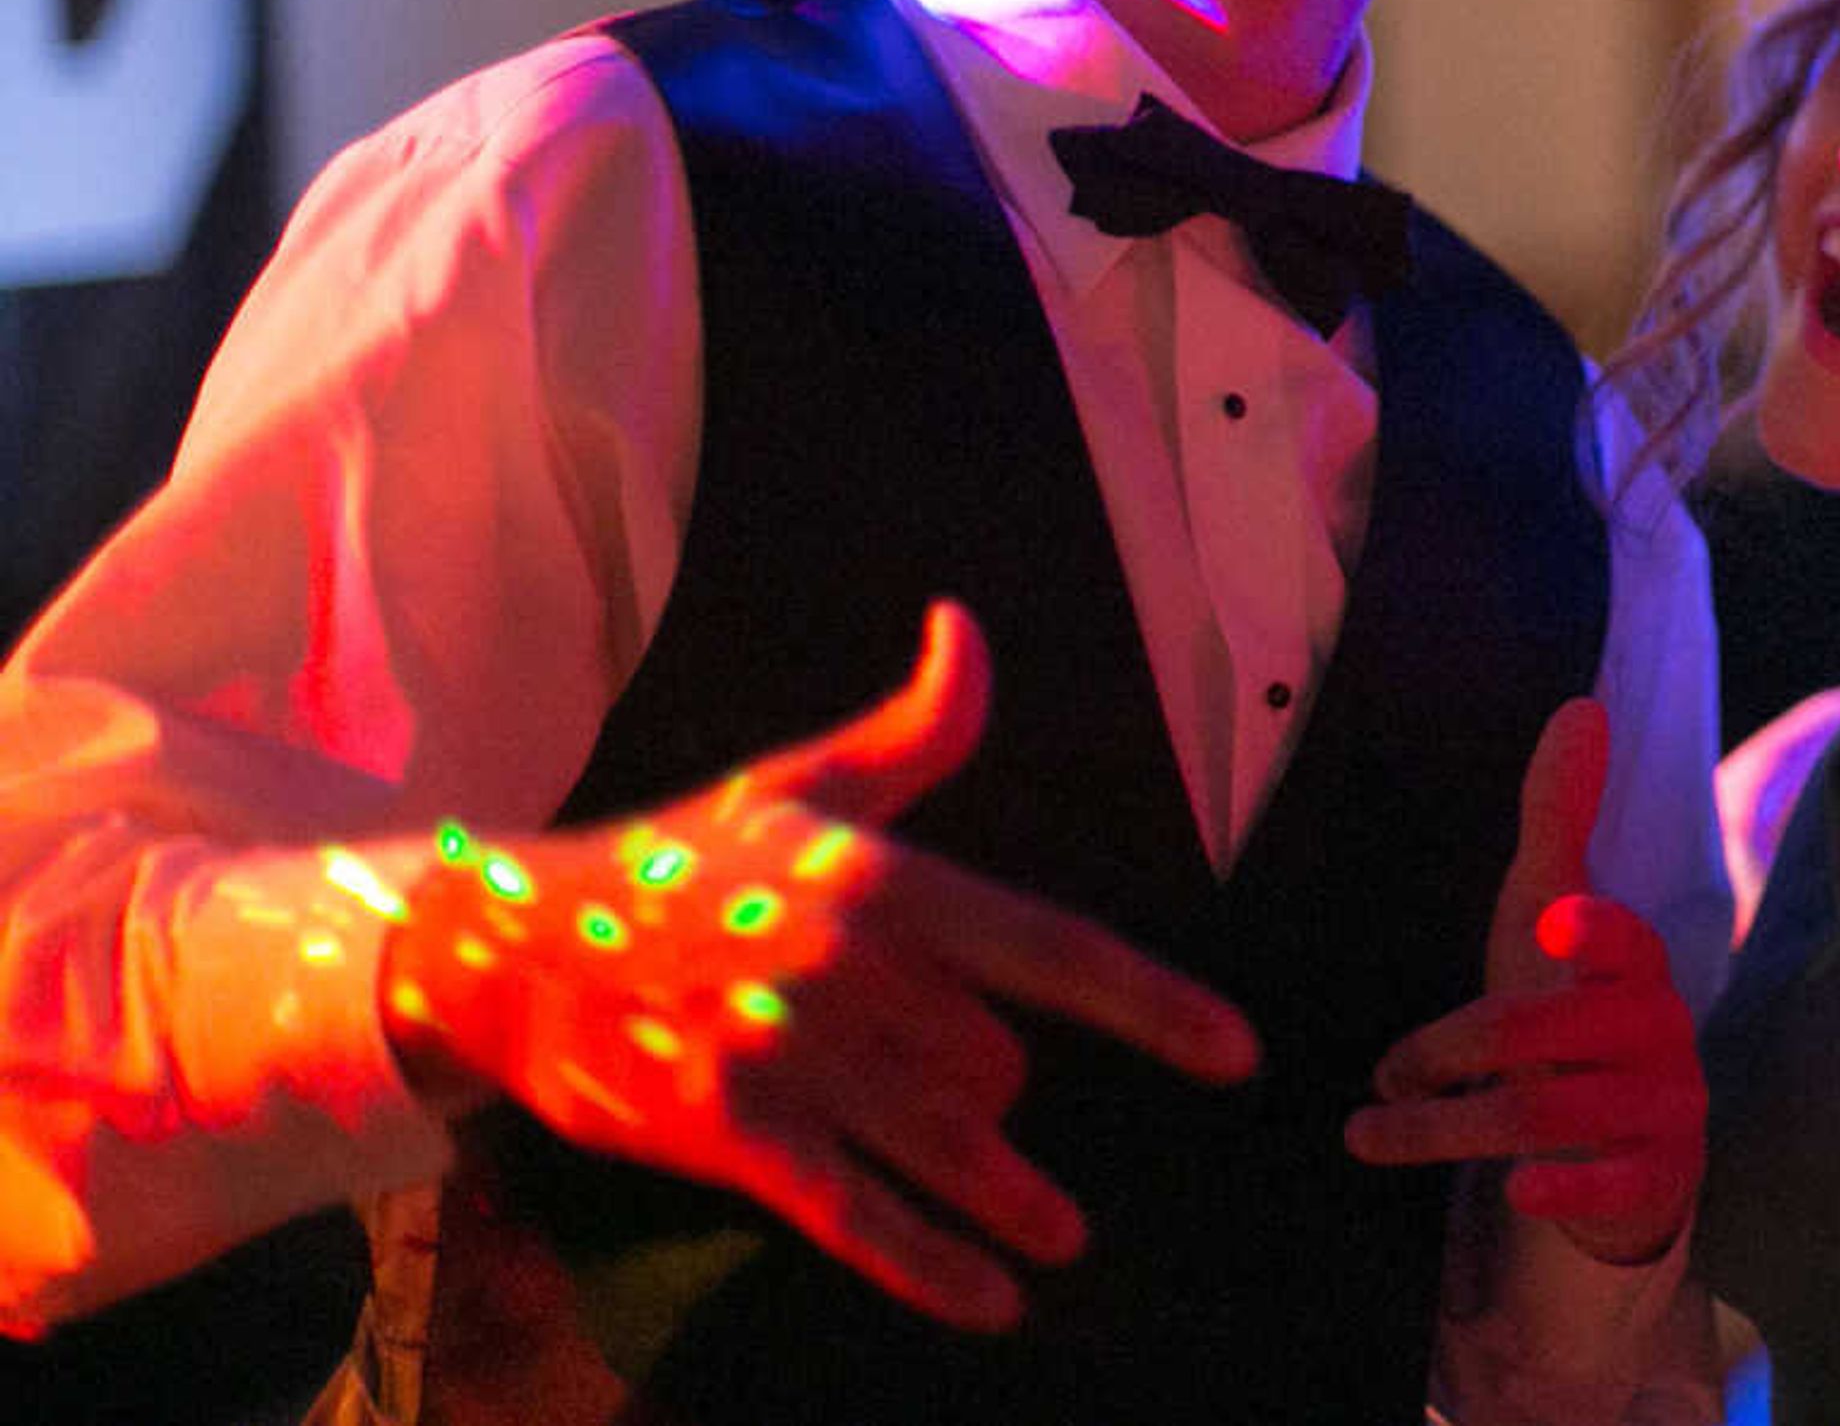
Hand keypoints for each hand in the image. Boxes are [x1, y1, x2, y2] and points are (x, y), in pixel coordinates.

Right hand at [377, 600, 1260, 1330]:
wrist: (508, 945)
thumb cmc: (675, 864)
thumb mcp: (798, 788)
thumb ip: (914, 731)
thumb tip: (969, 630)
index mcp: (878, 878)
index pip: (1051, 947)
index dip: (1152, 1004)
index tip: (1237, 1052)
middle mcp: (845, 968)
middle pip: (993, 1064)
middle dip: (996, 1087)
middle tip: (986, 1095)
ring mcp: (785, 1055)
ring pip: (941, 1142)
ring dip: (1007, 1199)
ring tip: (1059, 1236)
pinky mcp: (729, 1133)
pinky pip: (855, 1213)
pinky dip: (930, 1265)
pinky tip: (994, 1301)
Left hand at [1347, 698, 1706, 1265]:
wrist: (1630, 1138)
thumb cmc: (1574, 1006)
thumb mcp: (1554, 915)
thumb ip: (1561, 819)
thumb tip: (1581, 706)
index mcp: (1636, 964)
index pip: (1625, 941)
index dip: (1593, 930)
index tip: (1550, 922)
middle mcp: (1662, 1032)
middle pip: (1551, 1034)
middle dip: (1450, 1049)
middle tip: (1380, 1071)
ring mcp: (1664, 1108)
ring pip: (1549, 1114)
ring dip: (1444, 1129)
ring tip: (1366, 1132)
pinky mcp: (1654, 1179)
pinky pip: (1609, 1186)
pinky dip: (1560, 1189)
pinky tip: (1512, 1192)